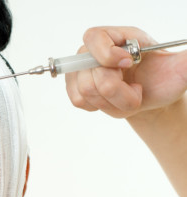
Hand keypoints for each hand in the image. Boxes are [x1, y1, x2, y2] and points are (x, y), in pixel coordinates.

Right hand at [65, 26, 186, 118]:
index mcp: (118, 36)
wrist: (151, 97)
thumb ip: (186, 59)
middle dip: (119, 91)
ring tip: (127, 96)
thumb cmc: (163, 80)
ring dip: (112, 102)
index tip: (129, 64)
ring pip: (87, 92)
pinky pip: (79, 101)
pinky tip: (112, 101)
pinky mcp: (75, 88)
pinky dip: (100, 106)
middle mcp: (94, 51)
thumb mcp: (180, 69)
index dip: (107, 55)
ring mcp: (81, 70)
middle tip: (136, 89)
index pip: (94, 38)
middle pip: (93, 75)